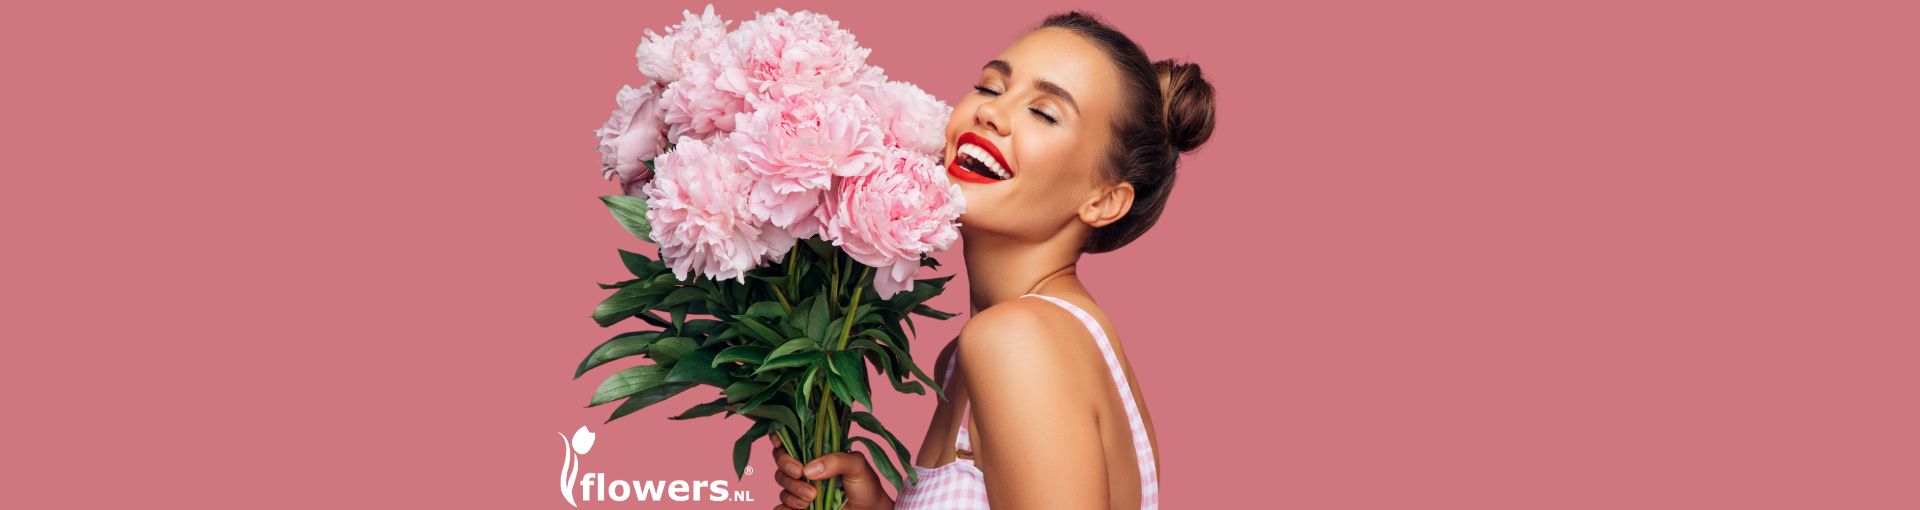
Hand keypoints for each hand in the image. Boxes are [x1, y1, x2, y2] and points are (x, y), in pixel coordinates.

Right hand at [770, 435, 893, 509]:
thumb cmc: (864, 484)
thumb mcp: (857, 466)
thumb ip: (837, 461)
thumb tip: (809, 469)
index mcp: (816, 450)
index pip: (790, 436)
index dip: (778, 435)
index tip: (779, 443)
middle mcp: (804, 466)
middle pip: (780, 460)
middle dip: (786, 466)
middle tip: (801, 473)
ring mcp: (800, 486)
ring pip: (782, 483)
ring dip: (793, 490)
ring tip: (811, 498)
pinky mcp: (798, 505)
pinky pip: (781, 506)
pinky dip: (785, 508)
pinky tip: (801, 509)